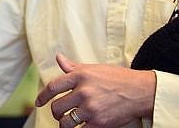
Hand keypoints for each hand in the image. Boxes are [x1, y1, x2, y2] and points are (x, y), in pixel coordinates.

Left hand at [35, 53, 155, 126]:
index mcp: (79, 76)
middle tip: (59, 114)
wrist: (141, 91)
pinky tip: (79, 127)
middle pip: (57, 107)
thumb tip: (58, 58)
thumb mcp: (93, 68)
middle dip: (55, 113)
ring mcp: (90, 108)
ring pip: (65, 122)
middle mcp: (83, 91)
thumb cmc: (117, 78)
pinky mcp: (99, 122)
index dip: (42, 96)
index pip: (52, 87)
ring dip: (63, 124)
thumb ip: (73, 67)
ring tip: (67, 122)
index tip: (38, 102)